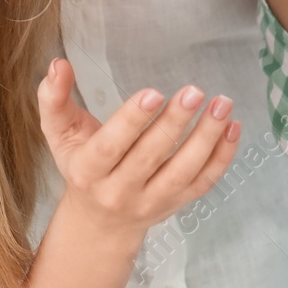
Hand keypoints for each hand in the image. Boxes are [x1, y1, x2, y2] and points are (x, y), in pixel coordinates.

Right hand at [37, 59, 239, 236]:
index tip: (154, 92)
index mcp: (88, 170)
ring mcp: (151, 201)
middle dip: (173, 124)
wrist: (99, 223)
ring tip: (222, 105)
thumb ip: (54, 98)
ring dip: (206, 139)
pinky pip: (203, 183)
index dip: (132, 120)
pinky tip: (233, 127)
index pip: (110, 146)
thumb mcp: (59, 134)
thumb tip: (58, 64)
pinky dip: (222, 157)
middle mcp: (119, 191)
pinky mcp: (176, 204)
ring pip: (182, 173)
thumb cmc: (80, 165)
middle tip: (194, 91)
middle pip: (150, 158)